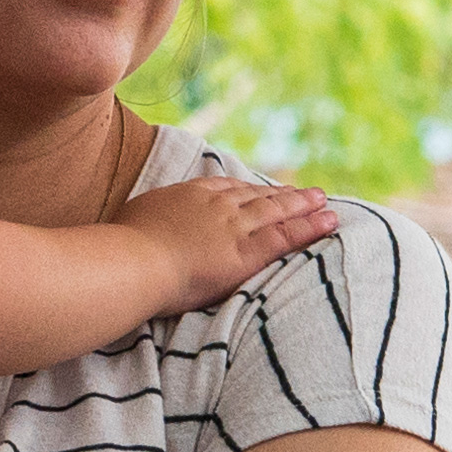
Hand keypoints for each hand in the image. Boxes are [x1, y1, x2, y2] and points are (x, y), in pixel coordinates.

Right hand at [113, 179, 337, 313]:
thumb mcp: (134, 219)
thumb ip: (150, 220)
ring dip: (304, 205)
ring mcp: (233, 226)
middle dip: (283, 194)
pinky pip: (286, 237)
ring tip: (324, 202)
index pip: (227, 189)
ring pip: (277, 212)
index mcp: (188, 195)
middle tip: (306, 191)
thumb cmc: (122, 247)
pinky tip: (329, 222)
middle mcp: (216, 205)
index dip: (248, 190)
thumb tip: (145, 224)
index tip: (262, 190)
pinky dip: (310, 228)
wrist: (132, 262)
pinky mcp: (246, 252)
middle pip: (257, 196)